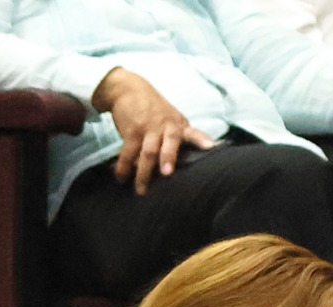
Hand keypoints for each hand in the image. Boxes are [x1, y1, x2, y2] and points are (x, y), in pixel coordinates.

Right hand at [92, 67, 214, 191]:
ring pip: (148, 153)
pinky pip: (128, 152)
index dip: (201, 140)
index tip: (211, 147)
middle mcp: (166, 126)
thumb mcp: (169, 118)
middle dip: (168, 158)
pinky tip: (120, 177)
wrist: (128, 89)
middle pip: (170, 143)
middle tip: (167, 174)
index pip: (192, 133)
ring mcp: (149, 127)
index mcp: (178, 125)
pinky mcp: (132, 131)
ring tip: (141, 191)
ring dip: (143, 173)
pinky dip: (123, 166)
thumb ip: (175, 137)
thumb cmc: (151, 109)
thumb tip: (173, 166)